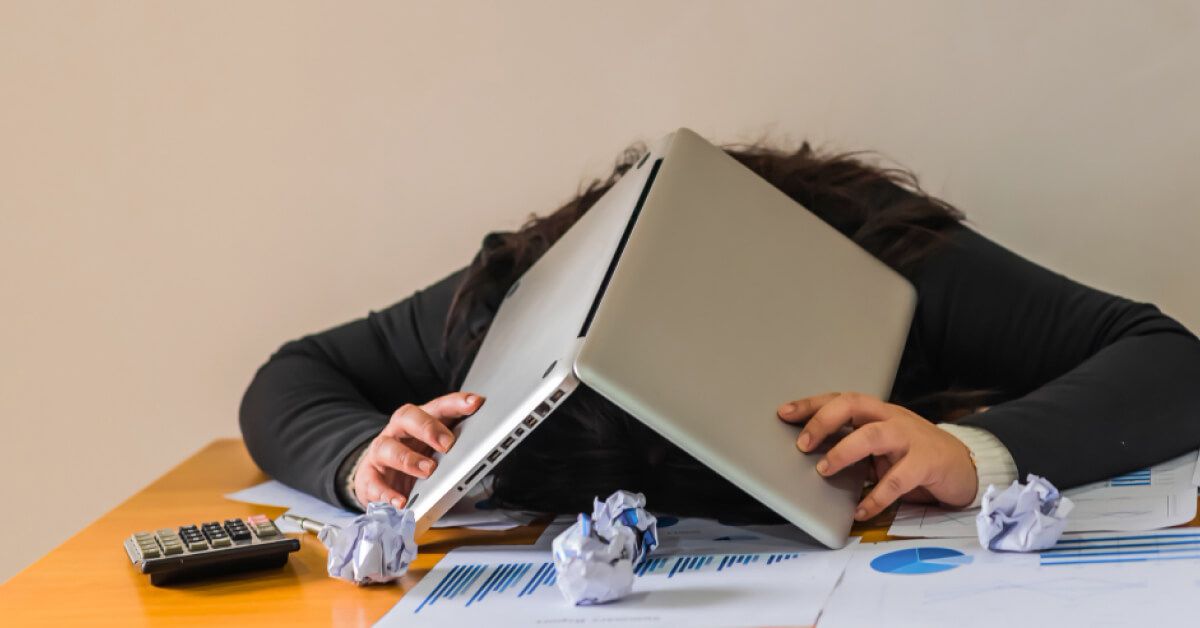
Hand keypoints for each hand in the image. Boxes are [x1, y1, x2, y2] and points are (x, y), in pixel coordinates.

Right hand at [352, 392, 484, 508]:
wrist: (378, 479)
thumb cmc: (413, 460)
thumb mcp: (435, 452)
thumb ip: (454, 450)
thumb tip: (483, 453)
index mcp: (419, 421)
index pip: (438, 406)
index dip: (456, 403)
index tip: (475, 403)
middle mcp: (398, 432)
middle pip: (407, 417)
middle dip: (428, 428)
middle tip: (448, 443)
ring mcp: (380, 452)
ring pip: (387, 447)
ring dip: (409, 459)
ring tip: (428, 471)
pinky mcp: (368, 476)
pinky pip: (373, 482)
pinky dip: (386, 493)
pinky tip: (400, 502)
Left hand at [777, 392, 976, 520]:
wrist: (964, 466)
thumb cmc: (913, 455)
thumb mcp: (881, 446)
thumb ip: (854, 445)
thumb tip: (811, 457)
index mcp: (877, 412)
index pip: (840, 400)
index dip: (811, 405)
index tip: (784, 413)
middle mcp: (892, 418)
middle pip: (854, 406)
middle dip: (824, 421)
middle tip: (803, 444)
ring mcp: (911, 438)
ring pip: (875, 435)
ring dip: (845, 451)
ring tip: (824, 470)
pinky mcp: (928, 463)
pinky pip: (898, 479)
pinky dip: (876, 497)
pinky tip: (860, 511)